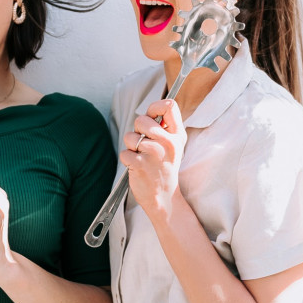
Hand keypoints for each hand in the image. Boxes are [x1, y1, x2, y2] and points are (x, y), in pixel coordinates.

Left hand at [119, 99, 186, 221]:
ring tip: (142, 157)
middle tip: (145, 145)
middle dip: (137, 131)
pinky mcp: (139, 164)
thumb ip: (166, 127)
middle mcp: (167, 142)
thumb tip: (151, 111)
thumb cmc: (165, 168)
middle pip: (142, 120)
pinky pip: (124, 152)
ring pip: (130, 136)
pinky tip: (137, 167)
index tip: (151, 117)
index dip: (155, 107)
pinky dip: (127, 159)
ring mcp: (153, 153)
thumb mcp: (174, 146)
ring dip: (131, 147)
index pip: (169, 105)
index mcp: (177, 135)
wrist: (163, 196)